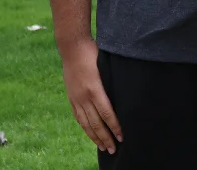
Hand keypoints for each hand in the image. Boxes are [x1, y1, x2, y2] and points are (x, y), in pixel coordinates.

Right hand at [60, 37, 122, 153]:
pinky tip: (90, 134)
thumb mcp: (106, 64)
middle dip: (106, 137)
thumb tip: (124, 91)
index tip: (122, 136)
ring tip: (103, 147)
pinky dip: (85, 128)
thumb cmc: (93, 51)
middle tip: (114, 149)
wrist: (72, 46)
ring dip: (95, 137)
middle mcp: (84, 96)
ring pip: (86, 123)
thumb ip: (112, 80)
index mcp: (95, 88)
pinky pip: (78, 117)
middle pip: (96, 122)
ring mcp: (76, 98)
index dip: (114, 126)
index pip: (107, 113)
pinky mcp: (71, 97)